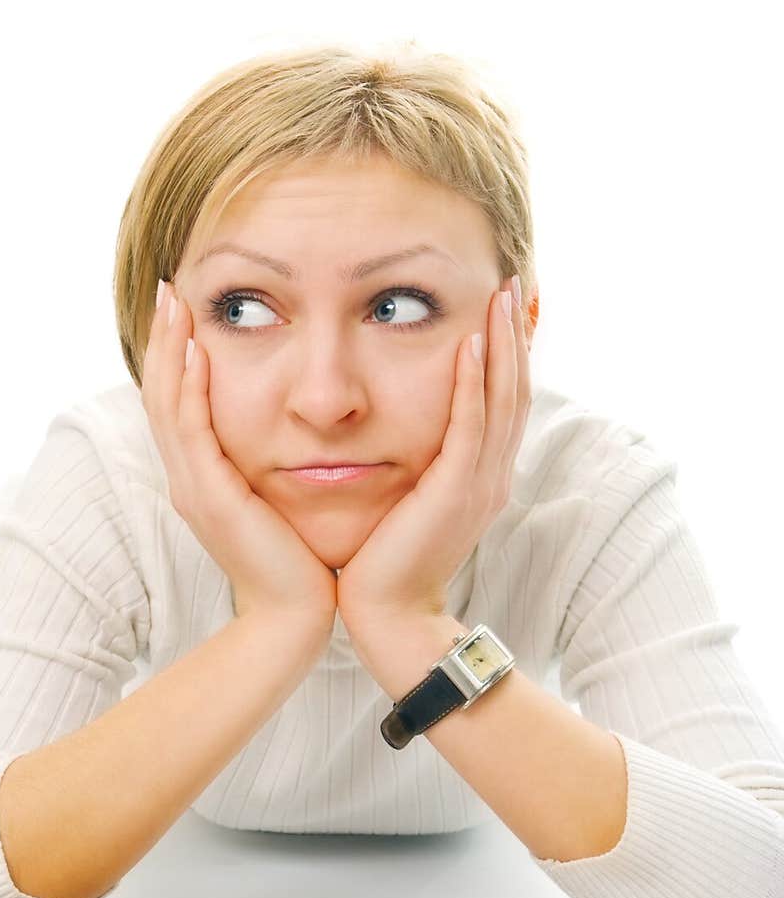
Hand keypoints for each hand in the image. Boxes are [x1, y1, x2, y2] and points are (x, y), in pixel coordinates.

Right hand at [142, 281, 338, 629]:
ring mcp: (193, 489)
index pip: (179, 403)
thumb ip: (275, 466)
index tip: (186, 307)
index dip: (176, 355)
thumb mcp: (281, 501)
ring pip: (167, 405)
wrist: (296, 617)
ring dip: (170, 350)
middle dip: (165, 339)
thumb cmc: (301, 563)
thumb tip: (298, 430)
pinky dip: (190, 388)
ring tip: (175, 303)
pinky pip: (191, 432)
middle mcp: (188, 479)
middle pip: (162, 394)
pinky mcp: (210, 498)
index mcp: (204, 478)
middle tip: (170, 289)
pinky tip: (196, 352)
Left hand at [336, 277, 530, 633]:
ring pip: (500, 400)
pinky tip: (470, 343)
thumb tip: (404, 434)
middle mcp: (490, 477)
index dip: (506, 352)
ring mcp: (478, 485)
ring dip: (501, 344)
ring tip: (499, 295)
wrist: (388, 617)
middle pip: (512, 390)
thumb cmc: (384, 565)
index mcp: (480, 478)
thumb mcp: (410, 505)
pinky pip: (470, 426)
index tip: (499, 305)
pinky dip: (472, 383)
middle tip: (511, 281)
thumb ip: (419, 468)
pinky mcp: (456, 493)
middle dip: (513, 334)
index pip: (501, 402)